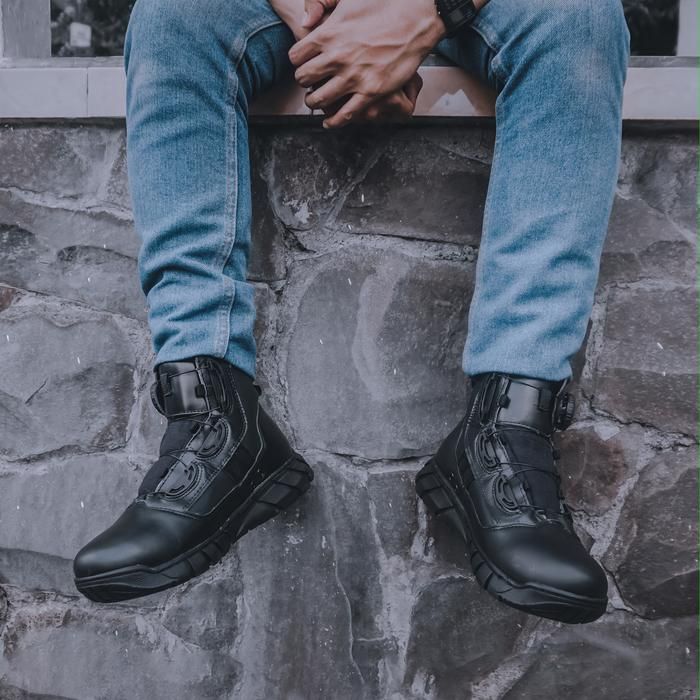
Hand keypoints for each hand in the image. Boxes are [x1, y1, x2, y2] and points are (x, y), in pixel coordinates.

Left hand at [289, 0, 444, 127]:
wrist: (415, 17)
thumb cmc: (383, 4)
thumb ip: (320, 3)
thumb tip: (304, 24)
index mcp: (327, 34)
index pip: (295, 57)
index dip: (298, 61)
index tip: (303, 63)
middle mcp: (337, 57)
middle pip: (303, 79)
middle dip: (304, 82)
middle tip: (309, 83)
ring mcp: (354, 77)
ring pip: (319, 99)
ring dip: (314, 102)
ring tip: (315, 101)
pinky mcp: (371, 92)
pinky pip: (345, 114)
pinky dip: (333, 121)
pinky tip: (329, 122)